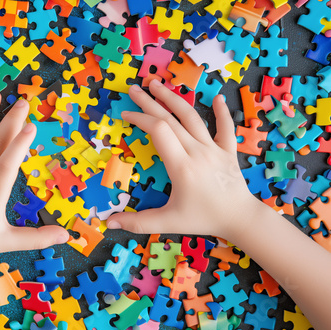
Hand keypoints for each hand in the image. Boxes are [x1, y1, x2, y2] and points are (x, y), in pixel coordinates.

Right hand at [107, 80, 259, 239]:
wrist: (240, 219)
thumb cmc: (204, 220)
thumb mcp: (169, 223)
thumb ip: (139, 222)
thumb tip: (110, 223)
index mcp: (182, 166)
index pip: (158, 131)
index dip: (140, 119)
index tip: (126, 115)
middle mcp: (198, 152)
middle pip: (170, 119)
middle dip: (149, 102)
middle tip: (134, 89)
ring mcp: (214, 149)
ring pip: (193, 118)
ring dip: (174, 99)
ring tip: (158, 85)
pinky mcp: (228, 151)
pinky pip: (225, 128)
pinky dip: (221, 113)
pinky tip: (217, 98)